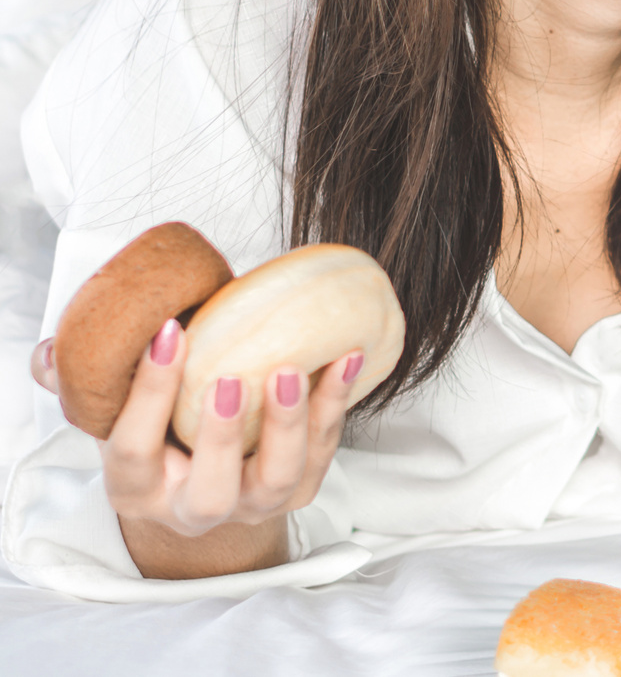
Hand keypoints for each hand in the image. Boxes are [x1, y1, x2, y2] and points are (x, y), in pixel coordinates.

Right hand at [32, 321, 358, 577]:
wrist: (210, 476)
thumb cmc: (161, 430)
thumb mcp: (117, 412)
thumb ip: (89, 381)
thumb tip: (53, 353)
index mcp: (138, 487)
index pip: (133, 449)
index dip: (148, 394)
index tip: (169, 334)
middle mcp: (194, 508)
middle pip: (212, 491)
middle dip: (223, 437)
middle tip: (233, 379)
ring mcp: (251, 505)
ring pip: (277, 481)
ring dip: (291, 426)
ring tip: (296, 369)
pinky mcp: (298, 490)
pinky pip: (323, 456)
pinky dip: (336, 408)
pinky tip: (345, 359)